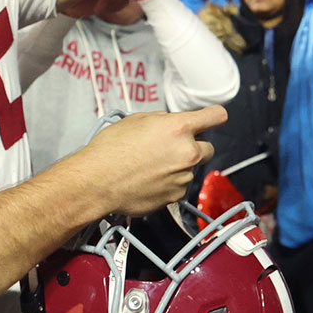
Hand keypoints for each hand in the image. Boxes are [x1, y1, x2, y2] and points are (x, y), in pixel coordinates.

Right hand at [76, 106, 225, 215]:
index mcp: (179, 128)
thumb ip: (163, 121)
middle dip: (194, 146)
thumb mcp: (135, 120)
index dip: (214, 116)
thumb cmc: (110, 150)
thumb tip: (172, 124)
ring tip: (150, 166)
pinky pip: (179, 186)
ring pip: (190, 169)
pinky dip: (169, 183)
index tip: (213, 118)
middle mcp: (187, 152)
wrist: (97, 182)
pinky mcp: (176, 196)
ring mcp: (183, 177)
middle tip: (170, 148)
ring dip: (178, 166)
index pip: (215, 116)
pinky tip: (148, 180)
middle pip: (208, 147)